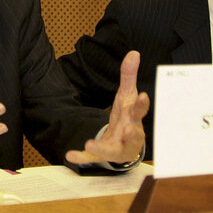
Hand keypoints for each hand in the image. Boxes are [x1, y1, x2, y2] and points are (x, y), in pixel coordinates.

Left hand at [65, 50, 148, 164]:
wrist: (124, 144)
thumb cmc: (127, 117)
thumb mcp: (126, 96)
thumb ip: (128, 76)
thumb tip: (133, 53)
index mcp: (134, 118)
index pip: (140, 111)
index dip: (142, 104)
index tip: (143, 96)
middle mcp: (129, 135)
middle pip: (133, 135)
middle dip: (132, 133)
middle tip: (128, 129)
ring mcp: (117, 148)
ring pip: (112, 151)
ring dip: (102, 148)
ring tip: (90, 144)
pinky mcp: (102, 156)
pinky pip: (91, 159)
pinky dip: (81, 158)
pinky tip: (70, 155)